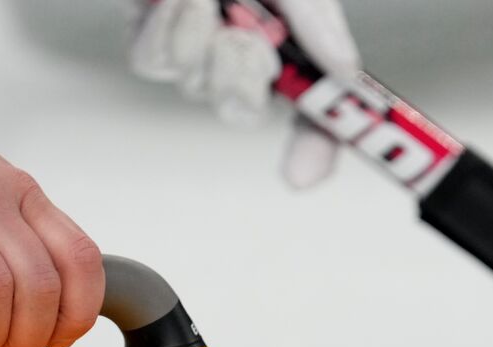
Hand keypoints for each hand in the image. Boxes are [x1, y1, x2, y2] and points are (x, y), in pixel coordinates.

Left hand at [128, 0, 359, 188]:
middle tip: (243, 37)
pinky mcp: (145, 30)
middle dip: (240, 77)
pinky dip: (166, 28)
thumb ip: (321, 27)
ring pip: (193, 83)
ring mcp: (190, 41)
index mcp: (284, 38)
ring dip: (198, 40)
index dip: (313, 148)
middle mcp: (238, 45)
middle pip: (239, 108)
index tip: (303, 173)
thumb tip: (346, 75)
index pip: (309, 109)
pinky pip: (153, 62)